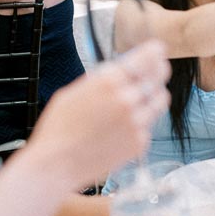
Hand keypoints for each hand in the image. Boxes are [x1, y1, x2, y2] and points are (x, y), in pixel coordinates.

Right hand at [24, 40, 170, 187]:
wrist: (55, 164)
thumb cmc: (58, 128)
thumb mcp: (74, 91)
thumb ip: (102, 79)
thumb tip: (122, 69)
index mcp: (109, 81)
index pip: (147, 57)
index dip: (155, 52)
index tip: (157, 51)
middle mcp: (127, 99)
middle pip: (159, 77)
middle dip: (157, 72)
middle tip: (155, 72)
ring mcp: (136, 122)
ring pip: (160, 101)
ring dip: (153, 97)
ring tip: (139, 100)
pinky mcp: (140, 142)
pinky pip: (149, 126)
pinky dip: (141, 124)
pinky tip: (123, 128)